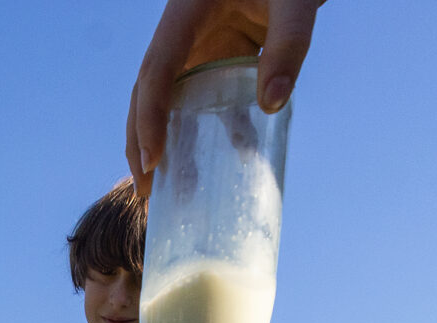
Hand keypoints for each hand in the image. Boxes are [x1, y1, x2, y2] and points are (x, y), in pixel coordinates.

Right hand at [127, 0, 320, 188]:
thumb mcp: (295, 3)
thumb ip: (289, 45)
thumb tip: (273, 105)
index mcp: (186, 12)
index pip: (157, 70)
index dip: (149, 117)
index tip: (153, 162)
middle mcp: (182, 31)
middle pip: (145, 90)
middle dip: (140, 140)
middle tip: (145, 189)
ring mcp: (196, 43)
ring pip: (164, 97)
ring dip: (159, 141)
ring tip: (162, 189)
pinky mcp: (217, 53)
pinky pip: (198, 95)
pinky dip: (198, 128)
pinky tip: (213, 161)